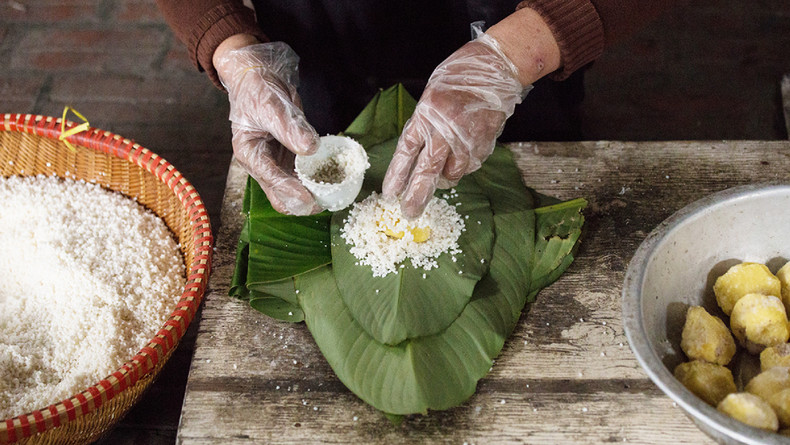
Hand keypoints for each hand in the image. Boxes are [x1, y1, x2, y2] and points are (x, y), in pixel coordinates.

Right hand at [214, 37, 320, 214]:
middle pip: (280, 196)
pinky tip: (332, 179)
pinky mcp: (288, 159)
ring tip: (333, 194)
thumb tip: (310, 149)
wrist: (258, 80)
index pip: (271, 180)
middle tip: (326, 202)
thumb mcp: (271, 106)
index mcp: (250, 154)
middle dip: (302, 202)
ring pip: (293, 190)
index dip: (291, 191)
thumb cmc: (257, 91)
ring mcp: (275, 164)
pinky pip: (303, 176)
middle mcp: (261, 164)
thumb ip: (290, 128)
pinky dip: (316, 180)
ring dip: (312, 194)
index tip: (311, 198)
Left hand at [381, 33, 528, 218]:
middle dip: (417, 195)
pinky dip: (463, 166)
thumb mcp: (431, 97)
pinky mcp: (486, 143)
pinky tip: (463, 155)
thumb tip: (417, 156)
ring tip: (442, 175)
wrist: (496, 67)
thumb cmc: (459, 78)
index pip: (407, 150)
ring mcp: (468, 138)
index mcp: (427, 113)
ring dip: (444, 179)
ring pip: (452, 173)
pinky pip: (470, 165)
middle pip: (427, 170)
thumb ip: (424, 125)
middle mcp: (446, 128)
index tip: (390, 193)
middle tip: (410, 213)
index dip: (397, 174)